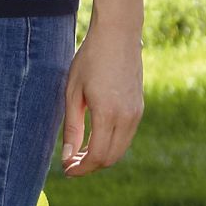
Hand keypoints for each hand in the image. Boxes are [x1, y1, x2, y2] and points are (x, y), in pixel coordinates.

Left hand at [59, 20, 142, 174]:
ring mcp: (137, 113)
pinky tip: (94, 138)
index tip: (66, 170)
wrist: (118, 35)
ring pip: (120, 150)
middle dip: (90, 166)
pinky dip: (111, 145)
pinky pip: (126, 137)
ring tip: (80, 153)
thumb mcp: (73, 92)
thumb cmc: (90, 59)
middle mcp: (127, 117)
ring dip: (101, 157)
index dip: (81, 168)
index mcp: (108, 113)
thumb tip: (67, 156)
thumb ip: (71, 127)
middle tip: (70, 164)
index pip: (96, 156)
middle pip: (110, 158)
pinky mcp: (140, 108)